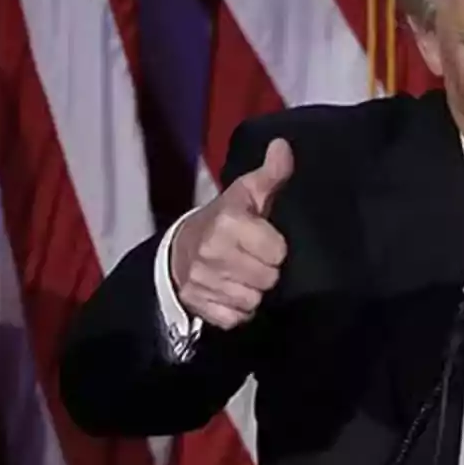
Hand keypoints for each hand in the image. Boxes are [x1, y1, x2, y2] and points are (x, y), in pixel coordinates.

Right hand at [170, 138, 293, 328]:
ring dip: (253, 291)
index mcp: (228, 222)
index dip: (276, 247)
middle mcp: (212, 252)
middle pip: (268, 279)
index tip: (265, 239)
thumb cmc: (225, 219)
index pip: (277, 252)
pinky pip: (235, 318)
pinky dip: (237, 310)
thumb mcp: (247, 192)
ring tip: (243, 274)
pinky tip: (231, 292)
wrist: (179, 248)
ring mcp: (202, 281)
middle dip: (266, 271)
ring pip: (252, 301)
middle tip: (254, 259)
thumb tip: (283, 146)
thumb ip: (271, 174)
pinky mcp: (197, 304)